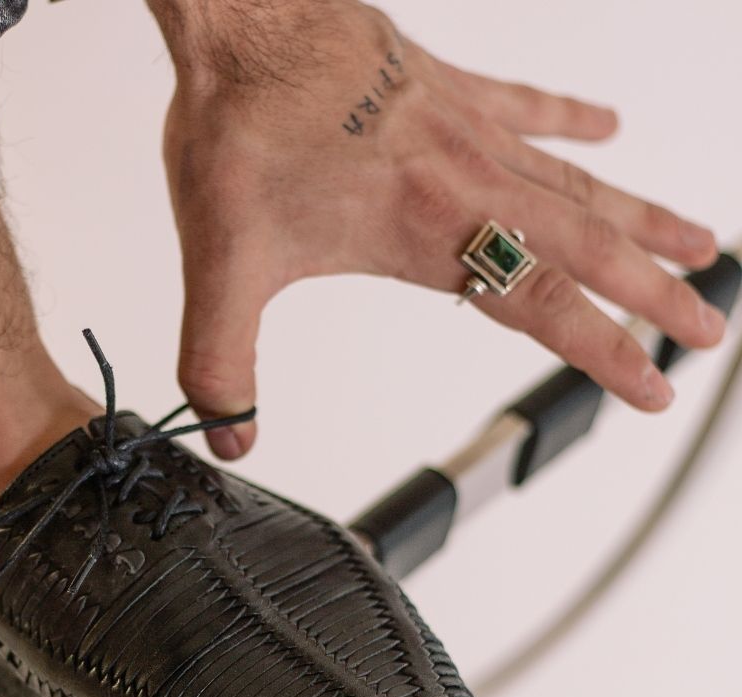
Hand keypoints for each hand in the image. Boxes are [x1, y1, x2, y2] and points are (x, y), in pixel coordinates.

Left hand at [148, 0, 725, 458]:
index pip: (543, 307)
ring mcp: (464, 127)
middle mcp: (466, 180)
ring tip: (699, 243)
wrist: (242, 17)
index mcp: (429, 230)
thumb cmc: (239, 126)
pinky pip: (526, 103)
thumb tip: (227, 439)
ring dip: (641, 217)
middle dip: (653, 294)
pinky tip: (608, 127)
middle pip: (587, 246)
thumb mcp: (220, 266)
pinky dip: (570, 119)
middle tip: (707, 327)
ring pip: (576, 180)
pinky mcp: (444, 84)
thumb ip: (220, 363)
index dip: (603, 353)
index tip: (652, 389)